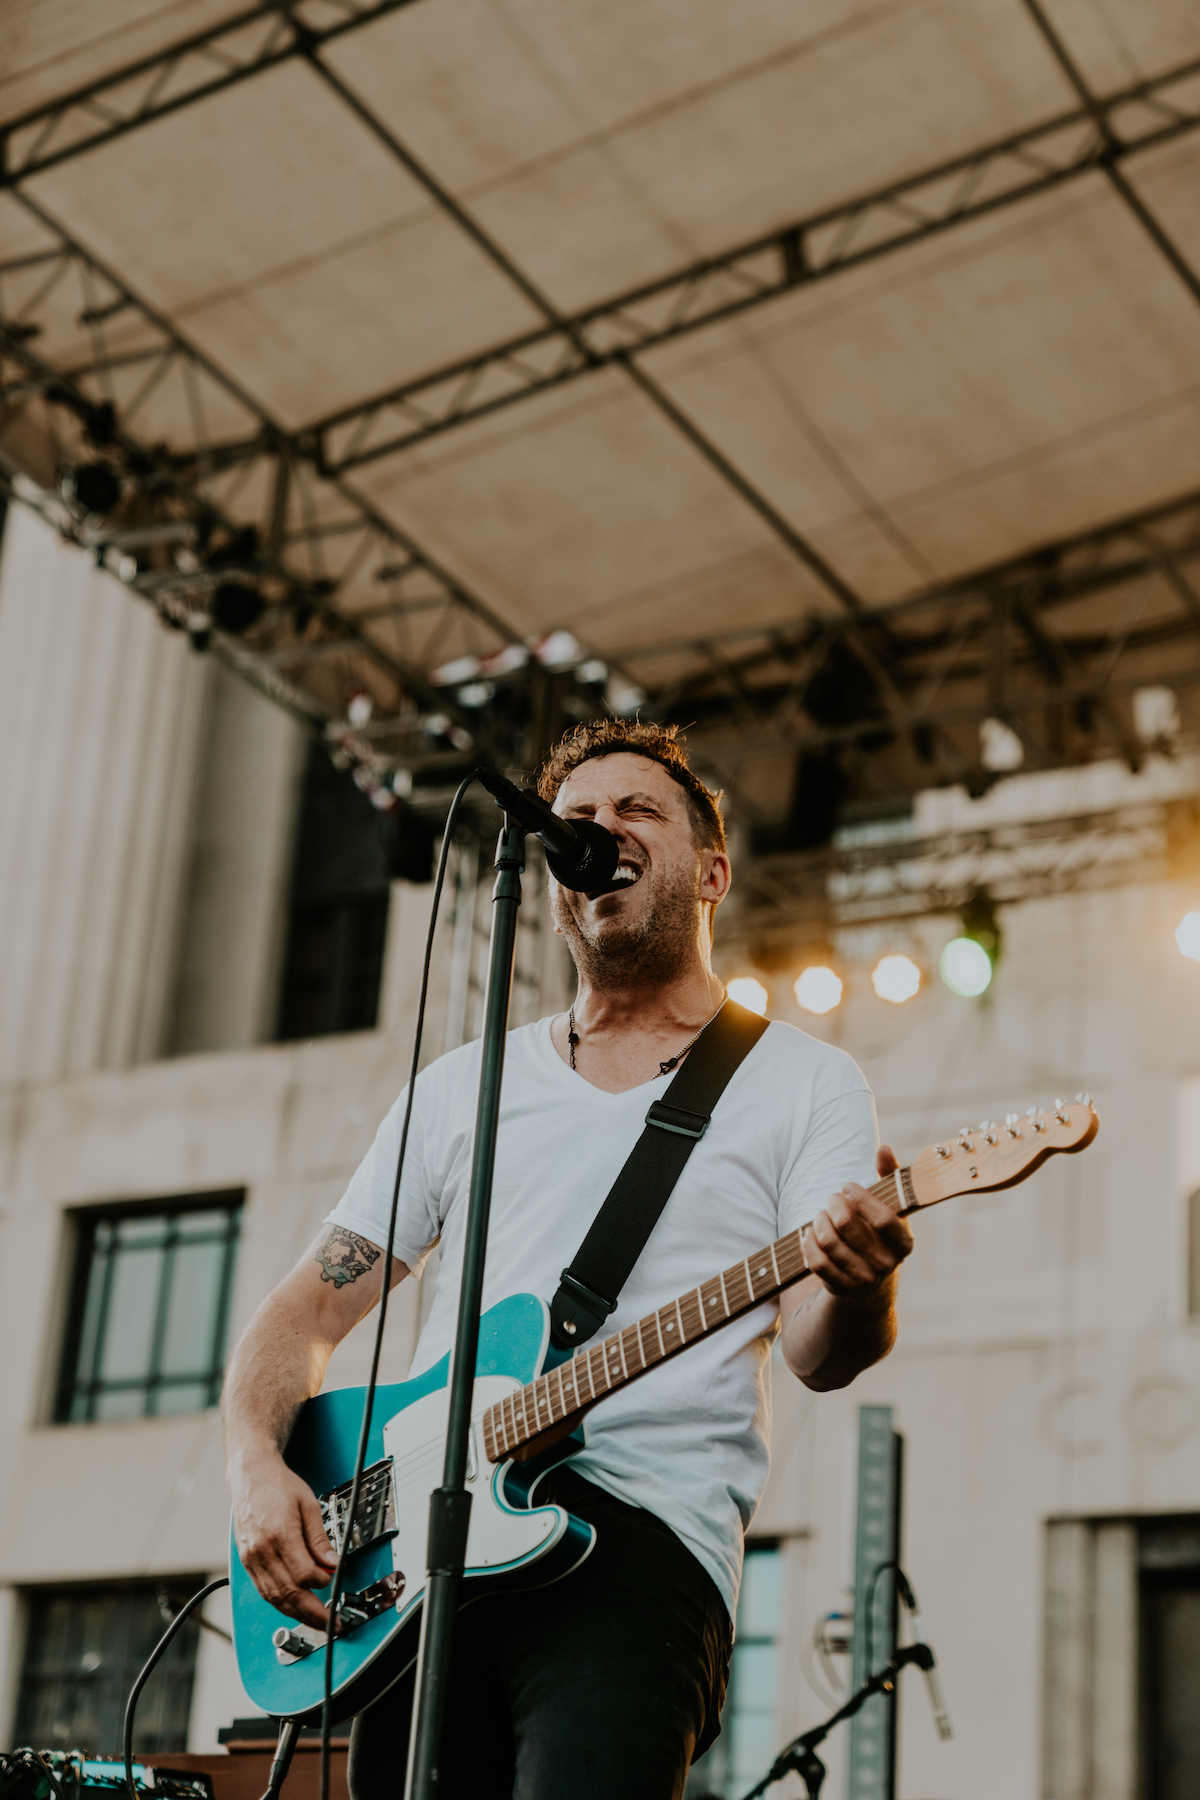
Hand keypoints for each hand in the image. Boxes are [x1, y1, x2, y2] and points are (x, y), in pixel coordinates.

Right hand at [230, 1453, 336, 1629]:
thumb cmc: (278, 1485)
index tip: (332, 1578)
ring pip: (274, 1598)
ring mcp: (251, 1558)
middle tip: (331, 1623)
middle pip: (288, 1594)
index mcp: (279, 1534)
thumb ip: (320, 1538)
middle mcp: (262, 1551)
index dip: (321, 1582)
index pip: (303, 1575)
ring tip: (316, 1621)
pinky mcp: (247, 1562)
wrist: (250, 1475)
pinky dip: (280, 1602)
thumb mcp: (308, 1504)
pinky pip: (264, 1590)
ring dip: (296, 1613)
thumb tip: (332, 1563)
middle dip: (312, 1613)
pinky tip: (294, 1607)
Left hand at [801, 1143, 912, 1303]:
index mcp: (904, 1242)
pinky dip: (808, 1243)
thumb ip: (889, 1176)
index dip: (861, 1198)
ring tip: (820, 1215)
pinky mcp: (841, 1287)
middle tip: (832, 1200)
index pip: (883, 1219)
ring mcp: (864, 1278)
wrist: (869, 1282)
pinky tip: (810, 1234)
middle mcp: (887, 1263)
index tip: (847, 1186)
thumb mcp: (889, 1207)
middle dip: (833, 1205)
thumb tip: (884, 1148)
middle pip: (847, 1225)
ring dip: (818, 1221)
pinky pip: (816, 1262)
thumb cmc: (877, 1232)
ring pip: (828, 1241)